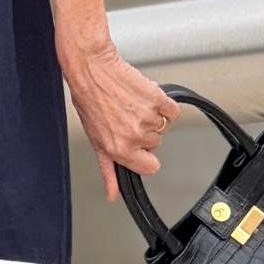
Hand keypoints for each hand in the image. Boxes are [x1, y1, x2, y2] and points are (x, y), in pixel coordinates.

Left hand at [63, 42, 182, 199]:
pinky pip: (173, 110)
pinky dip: (164, 104)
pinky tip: (145, 97)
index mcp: (119, 149)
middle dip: (144, 131)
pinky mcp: (157, 98)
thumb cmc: (90, 101)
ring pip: (164, 126)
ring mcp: (147, 117)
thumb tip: (113, 194)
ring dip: (152, 115)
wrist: (91, 69)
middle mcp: (134, 136)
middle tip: (125, 116)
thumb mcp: (95, 140)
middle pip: (156, 143)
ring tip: (131, 104)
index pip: (150, 167)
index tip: (138, 146)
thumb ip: (108, 169)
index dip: (145, 156)